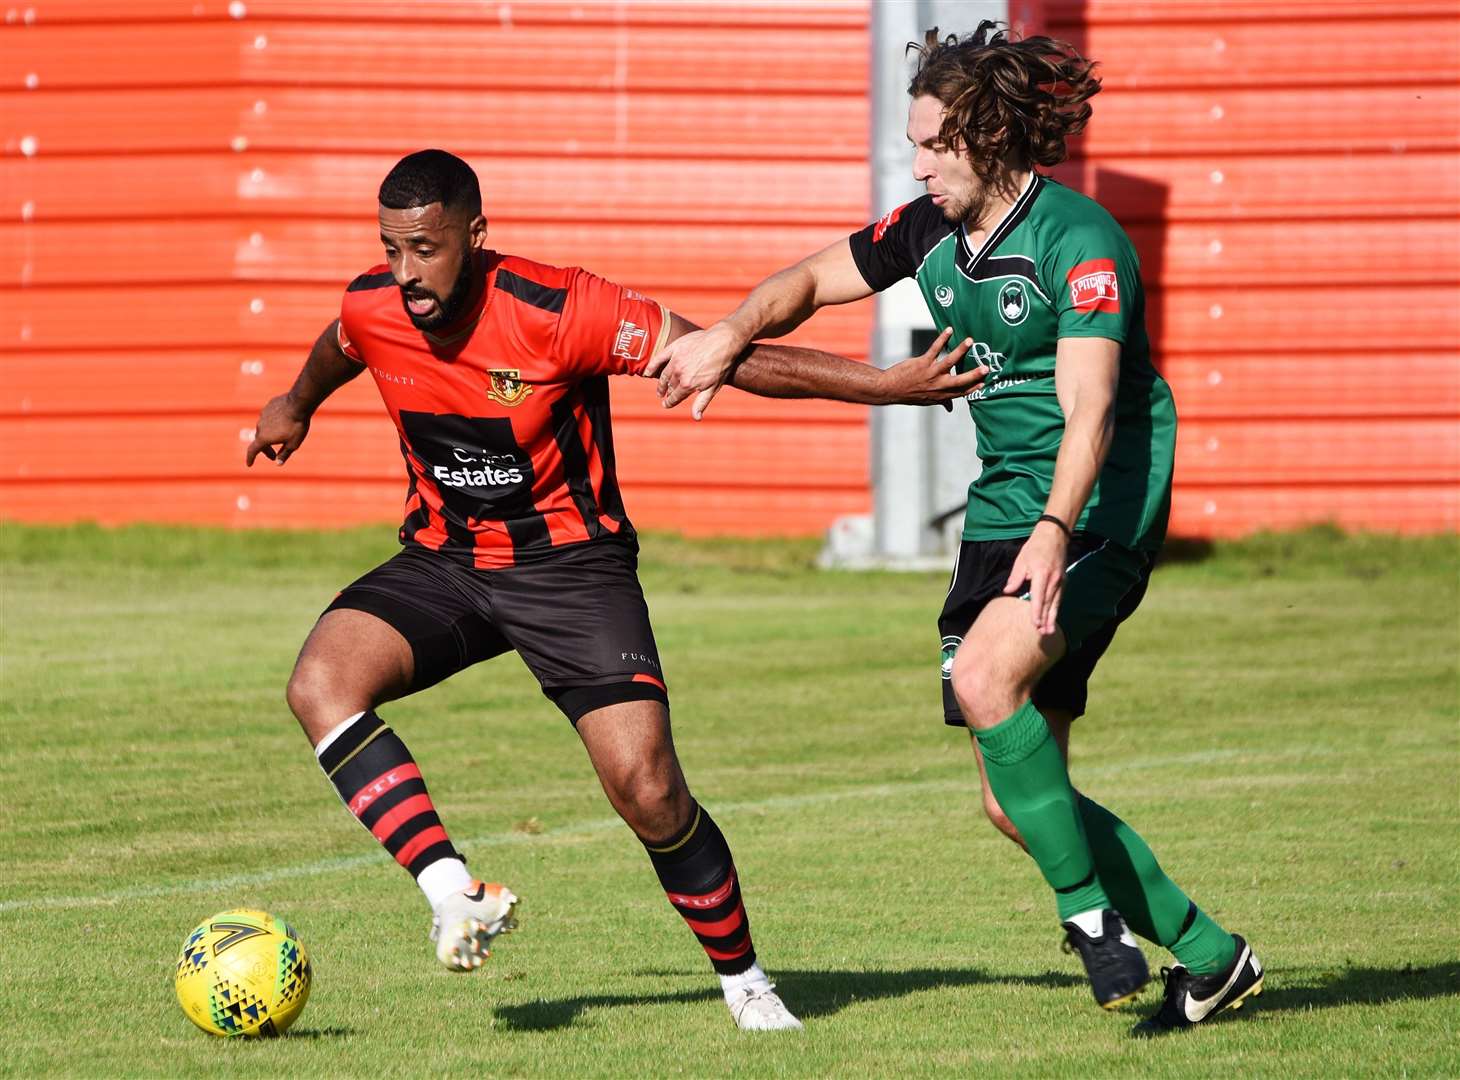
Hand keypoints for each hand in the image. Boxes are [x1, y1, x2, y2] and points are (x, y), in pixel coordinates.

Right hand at [245, 393, 310, 466]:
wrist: (299, 404)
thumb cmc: (297, 426)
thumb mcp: (293, 444)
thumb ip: (284, 454)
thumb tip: (278, 463)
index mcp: (263, 437)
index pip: (252, 450)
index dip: (250, 458)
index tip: (249, 464)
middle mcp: (260, 426)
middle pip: (259, 440)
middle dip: (266, 449)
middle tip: (273, 455)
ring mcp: (263, 415)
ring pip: (265, 428)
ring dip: (270, 434)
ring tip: (282, 436)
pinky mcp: (268, 407)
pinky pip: (269, 417)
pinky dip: (274, 423)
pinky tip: (284, 422)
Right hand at [644, 323, 746, 419]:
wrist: (723, 341)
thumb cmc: (721, 365)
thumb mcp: (713, 387)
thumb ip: (701, 402)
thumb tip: (696, 418)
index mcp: (688, 384)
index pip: (674, 397)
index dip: (669, 402)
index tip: (666, 405)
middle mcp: (679, 373)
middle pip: (669, 386)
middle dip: (667, 392)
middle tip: (665, 395)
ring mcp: (675, 359)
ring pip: (664, 375)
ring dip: (661, 383)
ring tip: (660, 388)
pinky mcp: (674, 347)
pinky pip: (659, 358)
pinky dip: (652, 366)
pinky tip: (647, 372)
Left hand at [879, 328, 986, 406]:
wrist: (890, 389)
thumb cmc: (910, 393)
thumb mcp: (927, 401)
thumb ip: (941, 401)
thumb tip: (950, 408)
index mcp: (941, 394)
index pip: (961, 392)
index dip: (973, 387)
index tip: (984, 382)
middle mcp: (938, 385)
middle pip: (960, 381)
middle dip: (973, 375)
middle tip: (987, 368)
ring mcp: (931, 374)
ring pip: (949, 362)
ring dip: (960, 351)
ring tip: (970, 341)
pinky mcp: (922, 363)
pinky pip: (934, 349)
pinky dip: (942, 339)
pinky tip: (949, 330)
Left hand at [1002, 520, 1068, 635]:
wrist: (1054, 535)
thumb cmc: (1035, 547)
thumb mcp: (1021, 560)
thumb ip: (1016, 577)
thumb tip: (1008, 591)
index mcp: (1041, 574)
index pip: (1038, 596)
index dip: (1037, 611)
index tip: (1035, 623)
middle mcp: (1053, 579)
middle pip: (1049, 603)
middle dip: (1045, 619)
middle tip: (1042, 633)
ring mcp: (1060, 580)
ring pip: (1056, 602)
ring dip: (1052, 617)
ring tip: (1049, 631)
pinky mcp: (1063, 581)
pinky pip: (1059, 598)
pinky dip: (1056, 609)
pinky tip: (1053, 618)